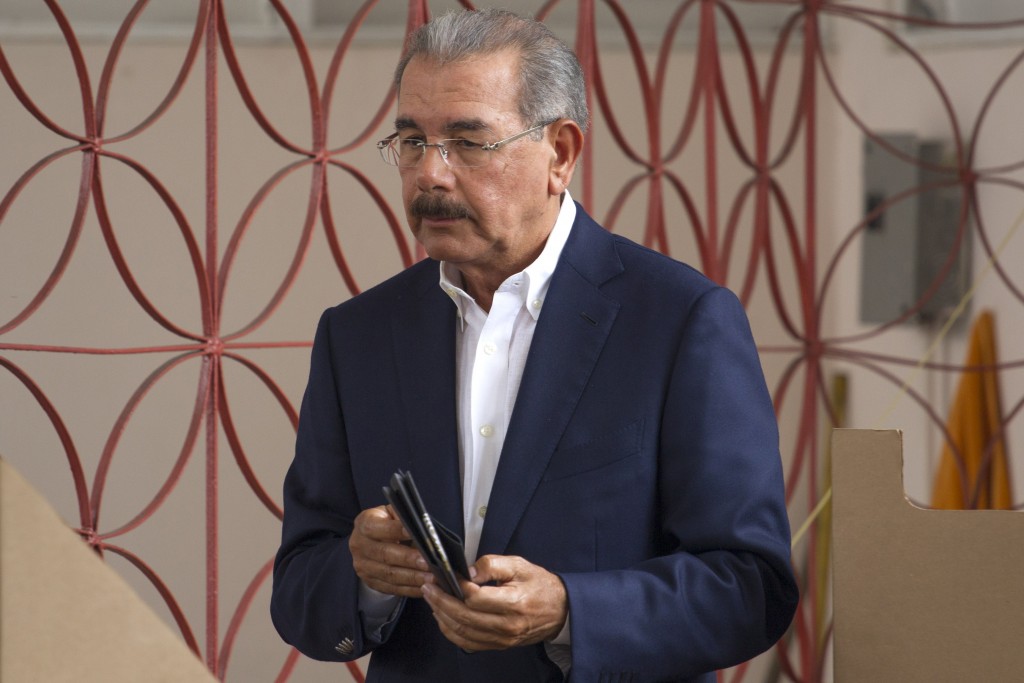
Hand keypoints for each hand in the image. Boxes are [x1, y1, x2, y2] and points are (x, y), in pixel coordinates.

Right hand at [349, 506, 430, 597]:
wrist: (371, 540)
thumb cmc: (388, 523)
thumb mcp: (393, 513)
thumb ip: (404, 518)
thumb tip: (423, 529)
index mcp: (365, 523)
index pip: (381, 528)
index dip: (399, 531)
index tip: (417, 534)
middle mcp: (359, 545)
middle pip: (385, 554)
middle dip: (408, 559)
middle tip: (427, 562)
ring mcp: (363, 565)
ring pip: (389, 574)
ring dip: (412, 577)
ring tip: (430, 578)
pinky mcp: (370, 581)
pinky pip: (391, 588)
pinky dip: (409, 589)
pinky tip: (424, 587)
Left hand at [421, 554, 567, 650]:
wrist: (560, 609)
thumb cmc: (540, 585)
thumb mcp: (520, 565)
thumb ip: (492, 564)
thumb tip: (469, 572)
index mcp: (514, 602)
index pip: (476, 598)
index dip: (458, 587)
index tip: (446, 575)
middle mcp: (507, 625)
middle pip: (464, 616)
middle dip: (440, 601)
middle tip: (428, 586)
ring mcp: (502, 638)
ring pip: (462, 632)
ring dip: (442, 615)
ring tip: (431, 599)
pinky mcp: (499, 645)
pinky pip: (468, 643)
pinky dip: (451, 632)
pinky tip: (442, 618)